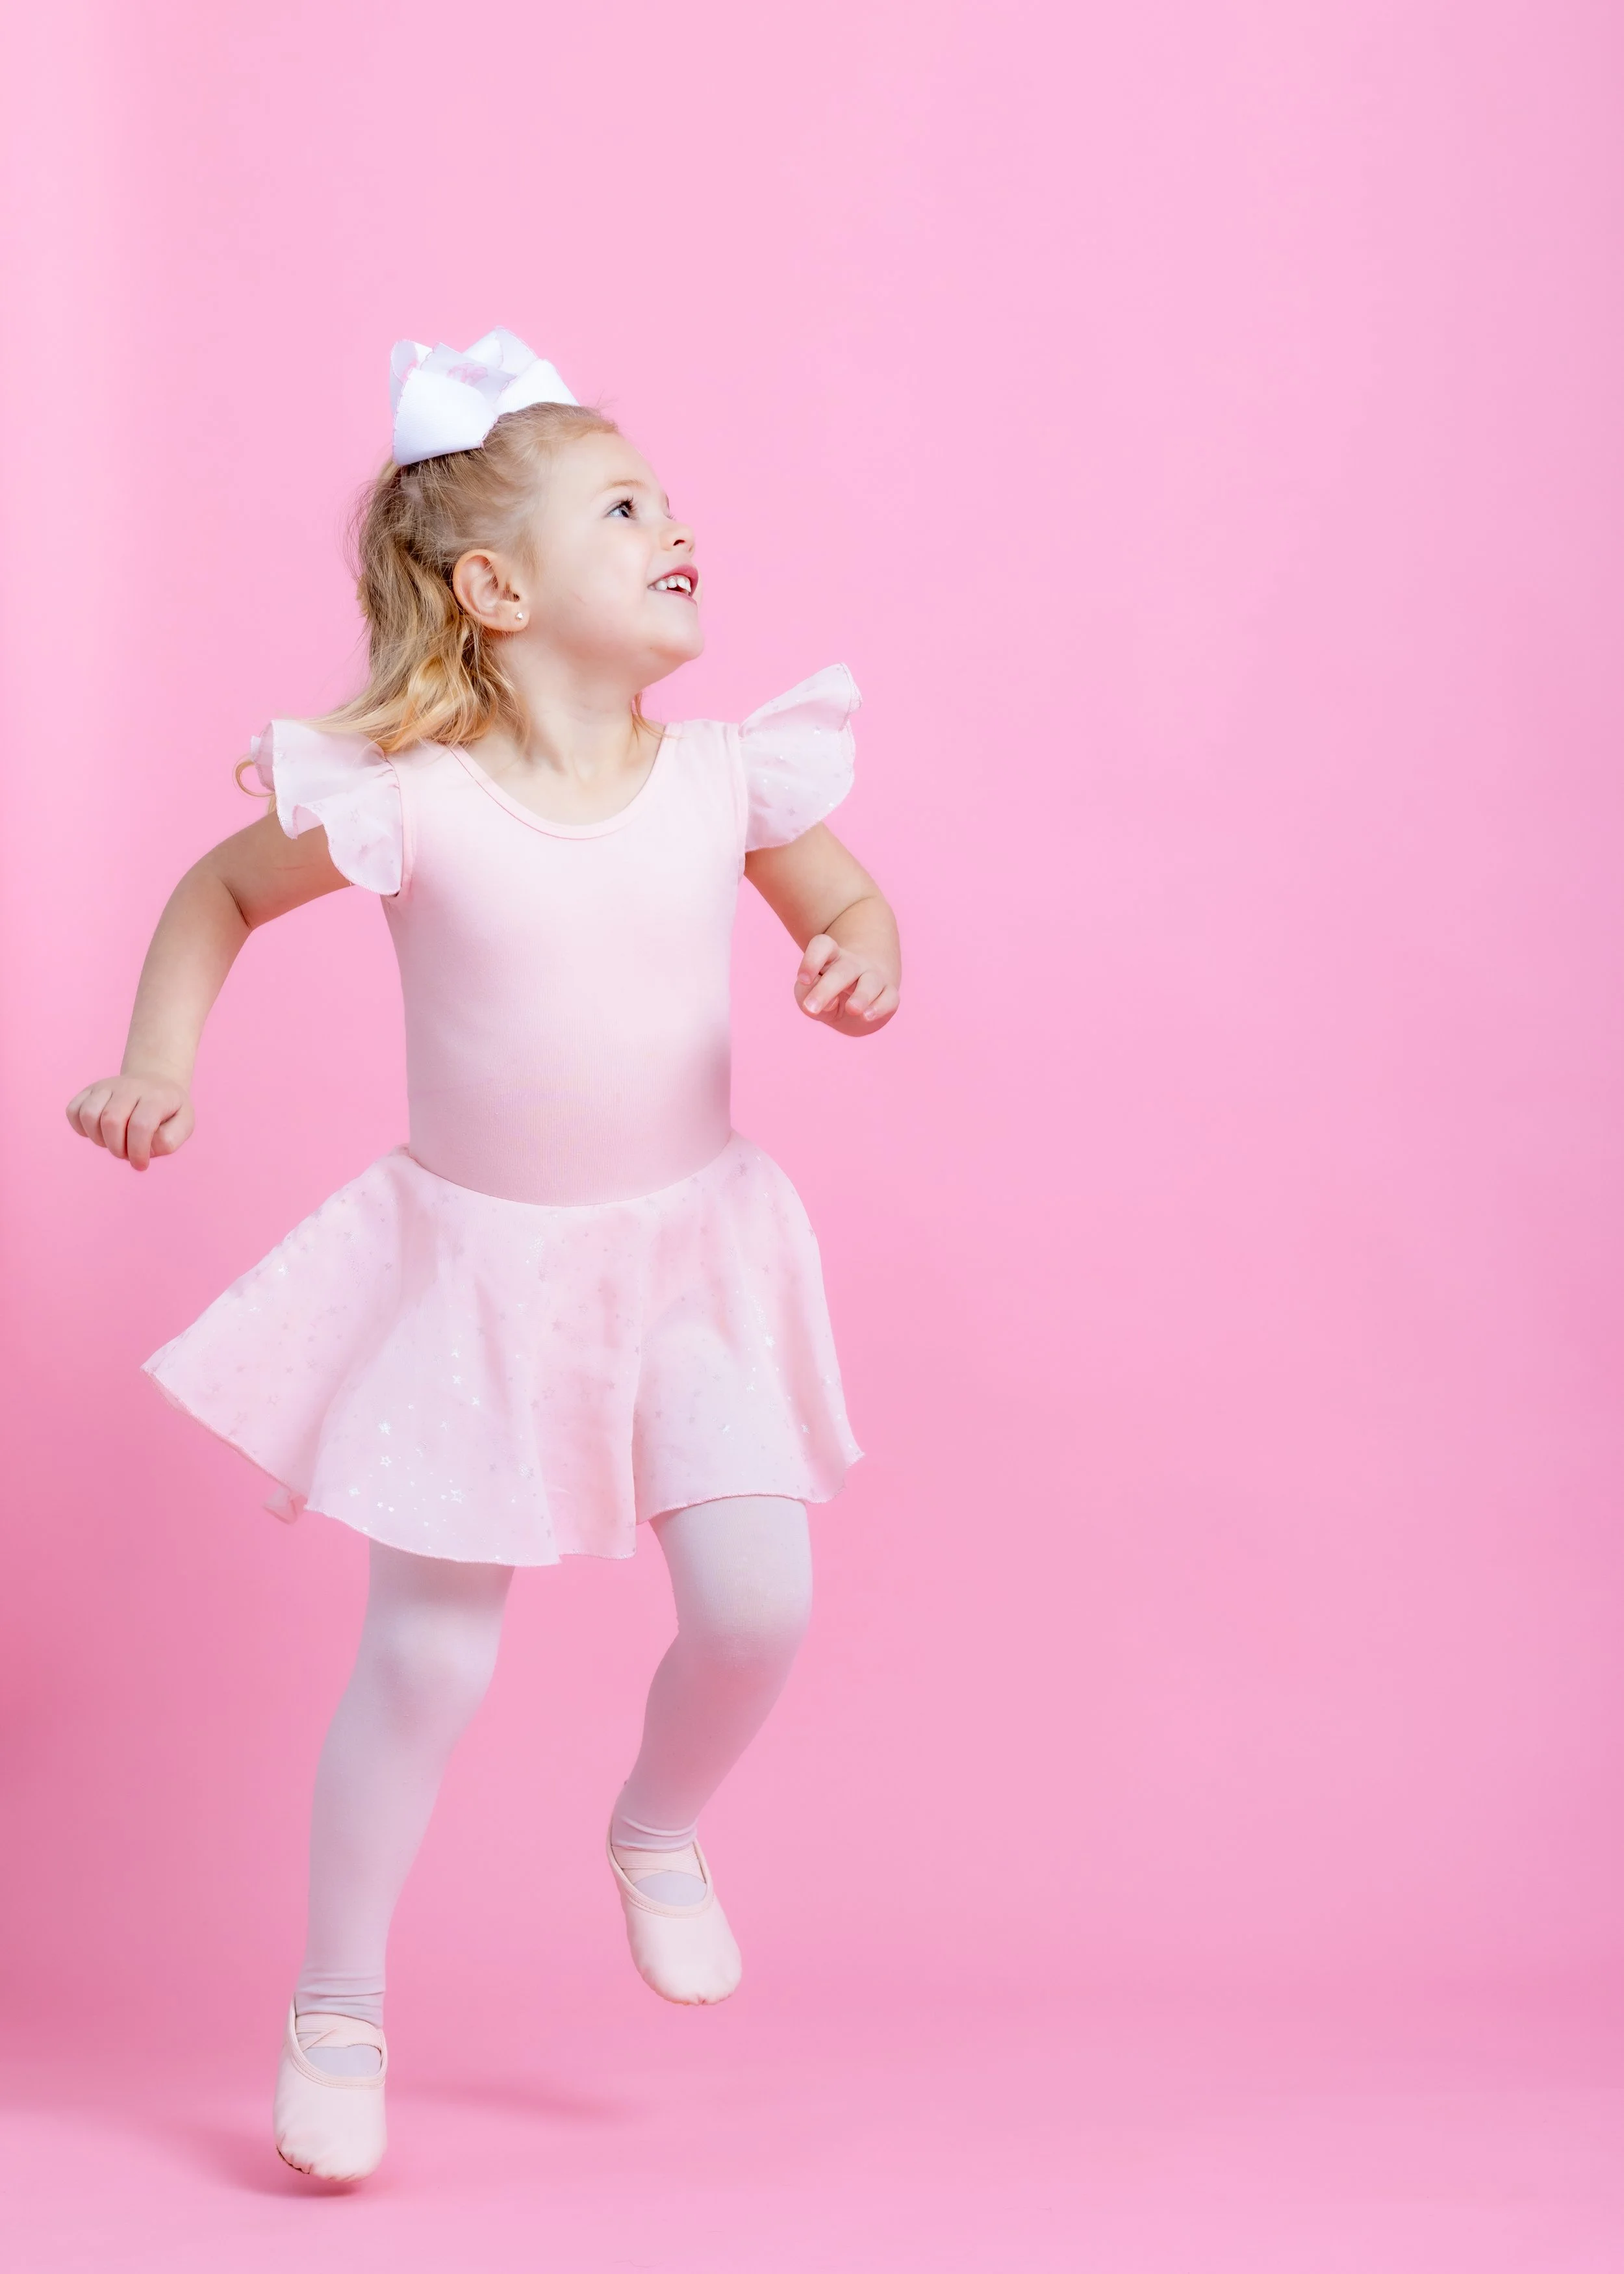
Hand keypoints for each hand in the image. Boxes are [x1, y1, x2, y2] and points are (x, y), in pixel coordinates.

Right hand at [65, 1073, 193, 1169]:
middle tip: (126, 1153)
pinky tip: (98, 1132)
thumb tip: (146, 1147)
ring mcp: (106, 1086)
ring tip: (113, 1141)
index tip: (141, 1165)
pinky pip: (73, 1111)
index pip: (141, 1125)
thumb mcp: (184, 1123)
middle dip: (117, 1148)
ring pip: (88, 1115)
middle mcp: (129, 1087)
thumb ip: (170, 1139)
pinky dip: (80, 1129)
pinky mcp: (89, 1090)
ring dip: (98, 1139)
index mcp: (155, 1096)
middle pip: (111, 1121)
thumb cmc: (168, 1110)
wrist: (155, 1082)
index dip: (138, 1152)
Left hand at [794, 934, 899, 1035]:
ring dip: (862, 995)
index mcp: (831, 958)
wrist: (856, 1006)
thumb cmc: (826, 995)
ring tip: (852, 1009)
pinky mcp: (888, 995)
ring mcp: (874, 978)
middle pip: (843, 970)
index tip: (802, 979)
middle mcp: (853, 965)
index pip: (823, 945)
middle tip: (811, 1008)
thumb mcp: (806, 996)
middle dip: (827, 988)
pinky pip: (889, 999)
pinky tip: (867, 1016)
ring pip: (870, 982)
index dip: (812, 960)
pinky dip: (880, 1007)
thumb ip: (805, 996)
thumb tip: (828, 1003)